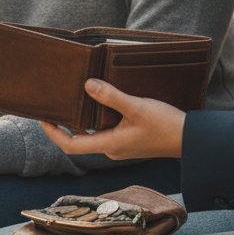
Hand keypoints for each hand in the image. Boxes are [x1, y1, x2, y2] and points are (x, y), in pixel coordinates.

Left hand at [40, 79, 184, 160]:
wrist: (190, 139)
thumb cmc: (165, 125)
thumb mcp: (136, 107)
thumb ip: (111, 97)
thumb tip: (87, 86)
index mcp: (109, 145)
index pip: (71, 145)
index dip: (53, 133)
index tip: (43, 117)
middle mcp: (112, 148)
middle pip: (79, 139)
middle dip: (65, 123)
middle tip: (54, 103)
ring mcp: (121, 145)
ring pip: (93, 133)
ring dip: (81, 119)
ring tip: (73, 98)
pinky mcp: (129, 140)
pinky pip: (105, 130)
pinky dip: (96, 117)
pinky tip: (99, 101)